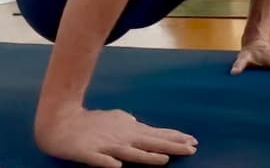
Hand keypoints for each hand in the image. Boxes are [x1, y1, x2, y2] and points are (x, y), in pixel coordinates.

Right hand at [35, 105, 196, 166]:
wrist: (60, 120)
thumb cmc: (90, 122)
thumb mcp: (115, 120)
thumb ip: (129, 124)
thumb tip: (139, 122)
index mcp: (129, 130)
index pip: (156, 135)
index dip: (175, 138)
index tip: (194, 141)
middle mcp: (122, 137)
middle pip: (150, 143)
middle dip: (171, 146)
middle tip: (192, 149)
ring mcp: (106, 145)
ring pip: (129, 153)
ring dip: (147, 157)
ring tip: (165, 160)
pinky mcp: (88, 153)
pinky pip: (99, 161)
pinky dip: (108, 163)